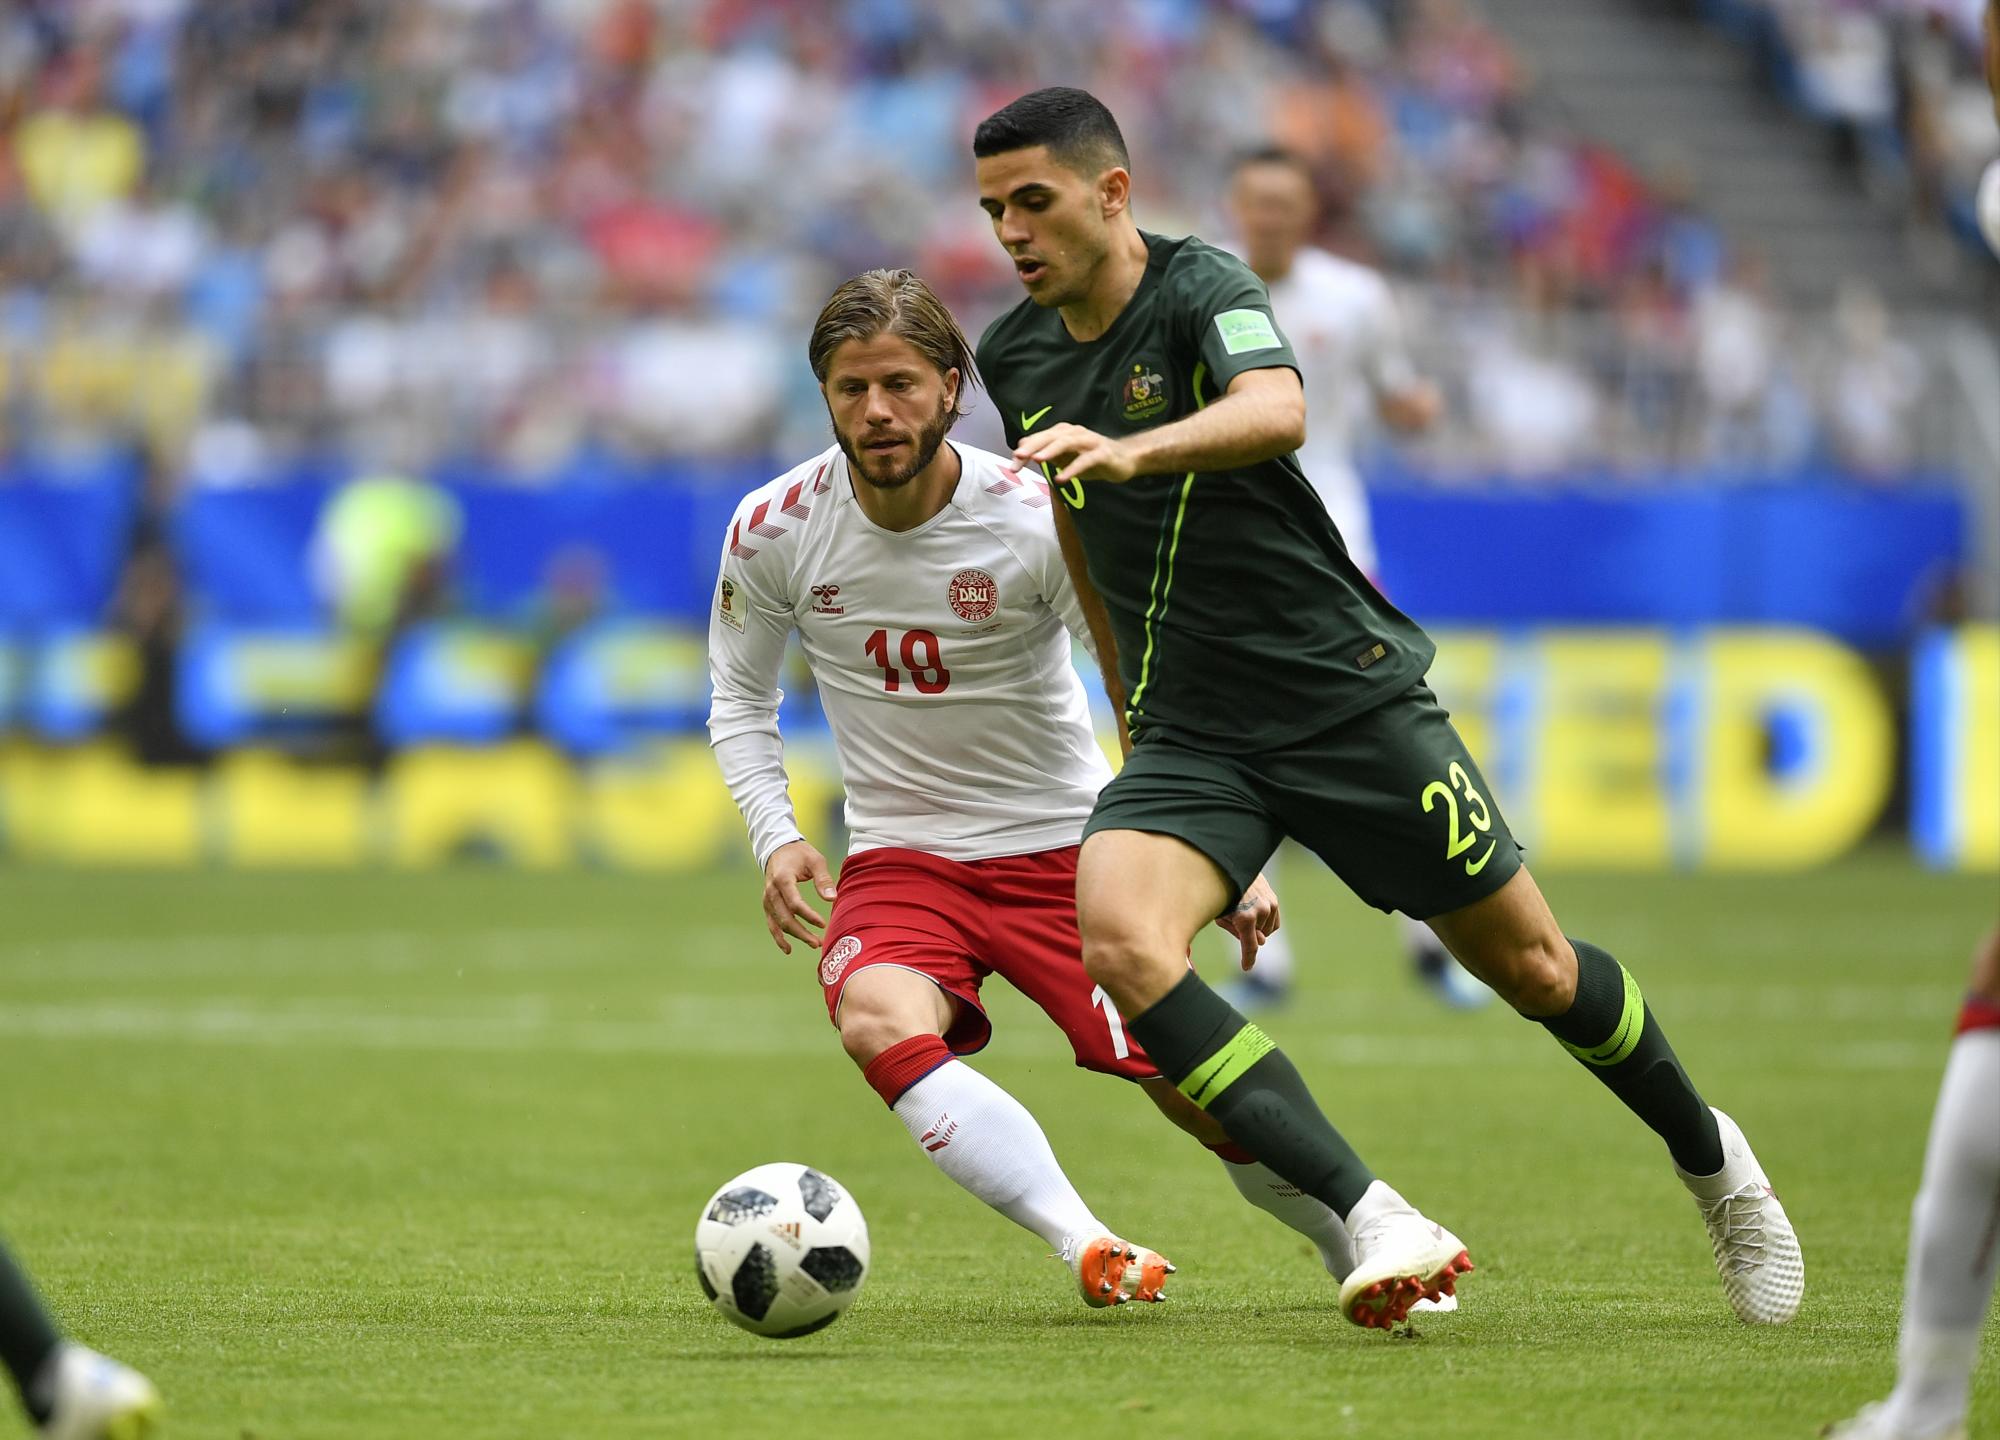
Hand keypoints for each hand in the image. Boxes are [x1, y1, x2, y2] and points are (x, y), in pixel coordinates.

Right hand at [762, 839, 835, 953]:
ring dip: (795, 936)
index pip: (795, 903)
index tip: (823, 924)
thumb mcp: (815, 860)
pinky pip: (771, 923)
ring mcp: (767, 899)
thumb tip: (832, 899)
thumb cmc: (800, 854)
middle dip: (802, 933)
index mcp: (782, 879)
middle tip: (819, 943)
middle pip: (786, 918)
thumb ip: (823, 879)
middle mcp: (771, 891)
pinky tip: (788, 949)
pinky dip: (778, 937)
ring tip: (814, 944)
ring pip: (779, 923)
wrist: (778, 848)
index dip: (809, 916)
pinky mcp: (767, 904)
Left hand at [1011, 422, 1137, 484]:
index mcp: (1063, 433)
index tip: (1012, 466)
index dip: (1025, 451)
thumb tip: (1021, 449)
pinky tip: (1061, 479)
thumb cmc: (1091, 458)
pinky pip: (1085, 460)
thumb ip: (1045, 452)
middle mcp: (1075, 433)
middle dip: (1033, 447)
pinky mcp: (1102, 454)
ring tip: (1037, 461)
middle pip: (1050, 437)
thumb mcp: (1064, 457)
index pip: (1040, 439)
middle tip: (1018, 458)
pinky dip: (1072, 469)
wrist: (1124, 459)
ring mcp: (1089, 441)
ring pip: (1067, 443)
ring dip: (1051, 451)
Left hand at [1213, 873, 1279, 970]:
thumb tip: (1261, 942)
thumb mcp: (1222, 915)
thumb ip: (1237, 932)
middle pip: (1257, 938)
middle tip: (1234, 919)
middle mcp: (1261, 912)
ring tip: (1242, 912)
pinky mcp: (1274, 899)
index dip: (1248, 959)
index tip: (1246, 967)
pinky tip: (1254, 914)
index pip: (1250, 947)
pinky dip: (1265, 923)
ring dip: (1257, 929)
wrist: (1230, 869)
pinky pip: (1274, 922)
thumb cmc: (1220, 894)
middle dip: (1247, 934)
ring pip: (1267, 931)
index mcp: (1245, 918)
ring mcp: (1270, 905)